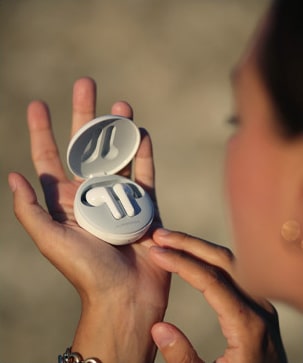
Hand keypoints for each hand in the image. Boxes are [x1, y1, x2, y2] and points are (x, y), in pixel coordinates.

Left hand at [8, 77, 169, 362]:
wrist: (125, 296)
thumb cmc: (85, 272)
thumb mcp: (50, 240)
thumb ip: (30, 209)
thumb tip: (13, 175)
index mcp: (65, 201)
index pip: (50, 159)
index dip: (42, 131)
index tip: (37, 104)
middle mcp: (91, 193)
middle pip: (86, 148)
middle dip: (85, 116)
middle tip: (86, 84)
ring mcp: (119, 196)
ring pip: (118, 154)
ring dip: (118, 129)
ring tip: (120, 105)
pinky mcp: (145, 204)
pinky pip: (145, 173)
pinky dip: (144, 153)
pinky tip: (142, 132)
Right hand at [149, 229, 286, 362]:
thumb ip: (184, 358)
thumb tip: (158, 327)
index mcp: (248, 324)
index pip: (210, 279)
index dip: (180, 262)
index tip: (157, 252)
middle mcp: (259, 306)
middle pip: (222, 260)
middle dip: (189, 244)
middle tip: (161, 235)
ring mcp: (261, 302)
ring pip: (230, 261)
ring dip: (199, 247)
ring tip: (172, 240)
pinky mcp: (258, 303)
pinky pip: (233, 270)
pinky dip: (209, 258)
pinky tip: (193, 256)